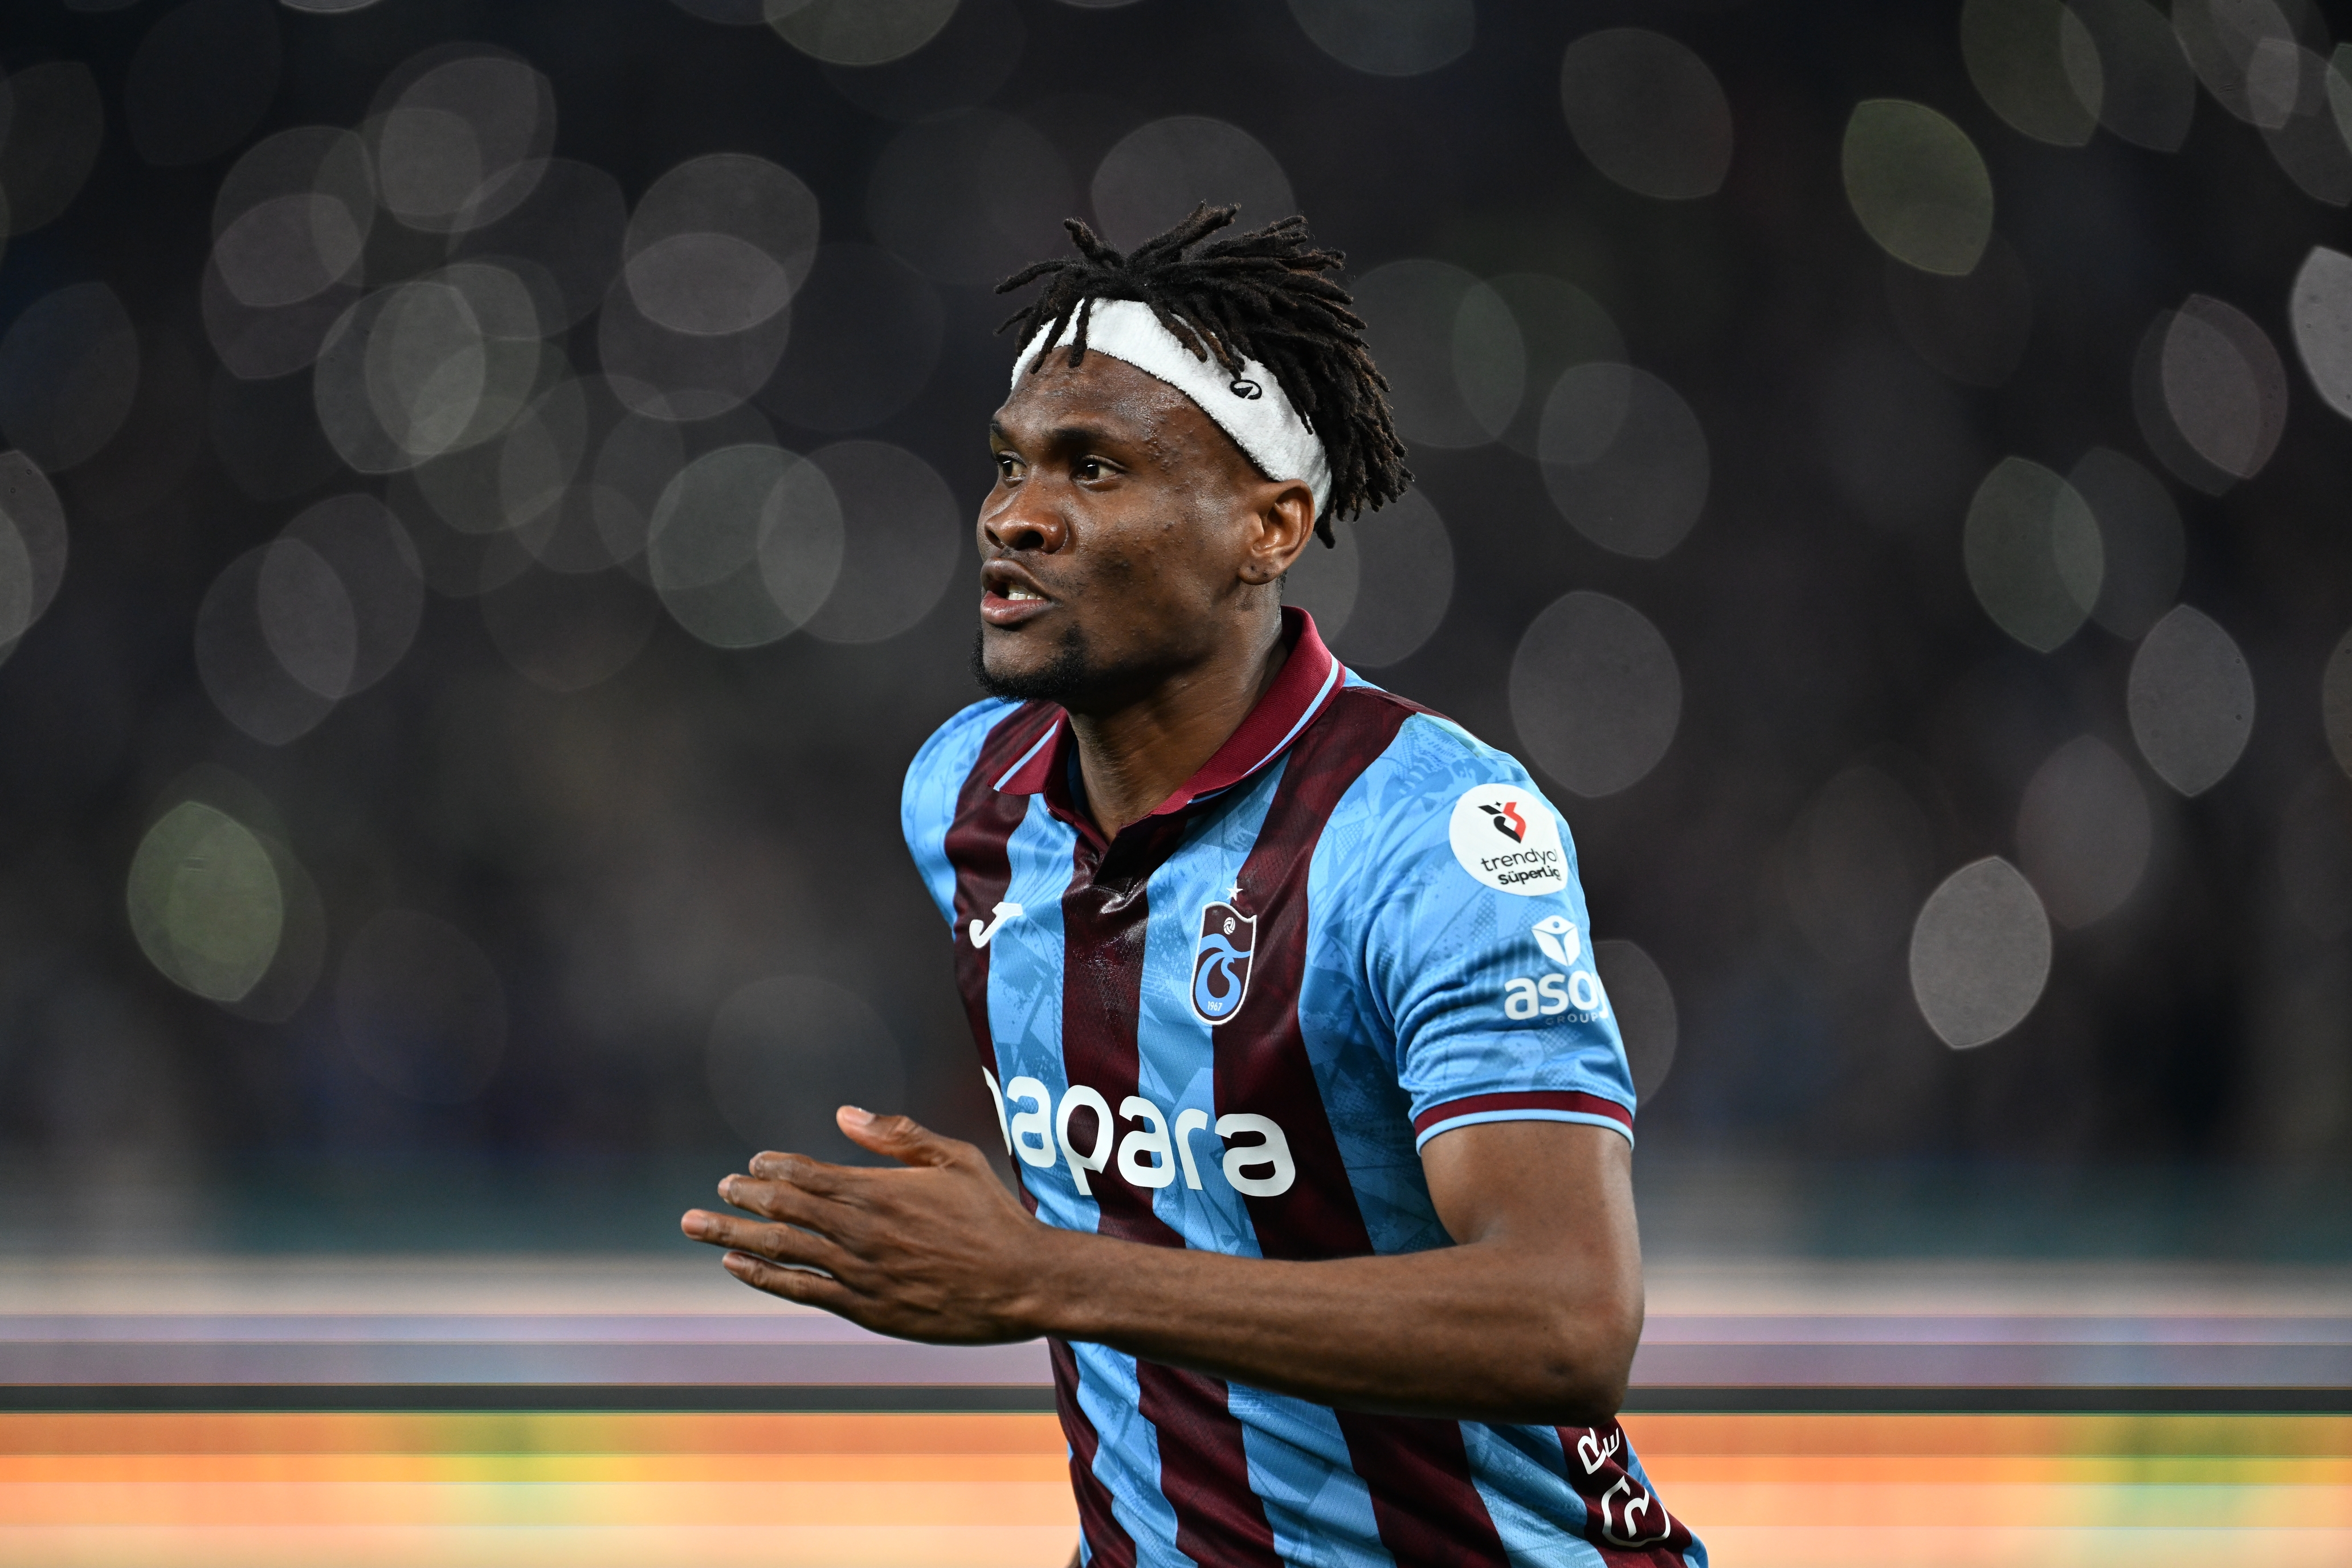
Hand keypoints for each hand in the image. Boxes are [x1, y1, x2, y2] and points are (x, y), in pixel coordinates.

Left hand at [680, 1107, 1061, 1343]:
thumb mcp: (954, 1159)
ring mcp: (859, 1273)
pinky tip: (737, 1265)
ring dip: (734, 1235)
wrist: (1021, 1283)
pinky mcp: (866, 1309)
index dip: (772, 1167)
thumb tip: (844, 1113)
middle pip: (783, 1209)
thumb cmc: (992, 1216)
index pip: (807, 1174)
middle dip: (742, 1198)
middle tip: (716, 1192)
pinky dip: (764, 1276)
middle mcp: (860, 1231)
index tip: (751, 1165)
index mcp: (878, 1190)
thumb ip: (897, 1135)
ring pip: (782, 1249)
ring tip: (697, 1226)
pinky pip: (801, 1290)